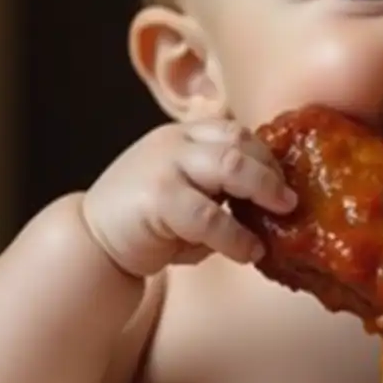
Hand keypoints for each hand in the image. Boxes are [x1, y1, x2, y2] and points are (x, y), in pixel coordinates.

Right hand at [81, 119, 296, 277]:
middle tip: (290, 199)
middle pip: (238, 142)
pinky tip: (248, 251)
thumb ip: (220, 189)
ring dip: (263, 191)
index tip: (285, 181)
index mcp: (182, 136)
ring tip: (280, 215)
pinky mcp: (158, 198)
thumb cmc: (148, 223)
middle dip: (271, 170)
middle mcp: (174, 143)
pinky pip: (211, 216)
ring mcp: (164, 166)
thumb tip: (275, 203)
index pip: (235, 131)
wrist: (92, 242)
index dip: (266, 155)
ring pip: (230, 166)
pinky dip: (236, 235)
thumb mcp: (187, 193)